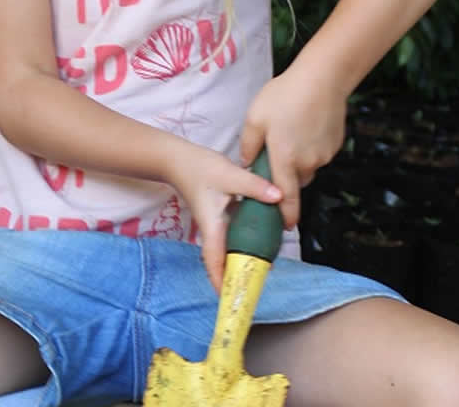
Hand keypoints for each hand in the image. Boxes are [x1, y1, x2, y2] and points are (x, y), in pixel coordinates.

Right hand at [165, 144, 282, 293]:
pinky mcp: (220, 216)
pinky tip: (260, 241)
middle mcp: (213, 230)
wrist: (179, 159)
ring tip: (262, 269)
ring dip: (241, 261)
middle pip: (222, 262)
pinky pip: (233, 236)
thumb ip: (254, 186)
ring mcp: (216, 224)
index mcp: (213, 227)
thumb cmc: (199, 169)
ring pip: (228, 250)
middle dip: (236, 277)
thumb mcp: (229, 175)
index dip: (221, 281)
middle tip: (255, 288)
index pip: (214, 261)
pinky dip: (244, 244)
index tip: (230, 298)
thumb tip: (279, 197)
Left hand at [238, 64, 347, 229]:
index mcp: (285, 160)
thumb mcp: (255, 119)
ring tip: (291, 131)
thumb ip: (248, 146)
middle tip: (277, 150)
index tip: (285, 228)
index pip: (285, 198)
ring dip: (298, 159)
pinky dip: (311, 147)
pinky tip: (305, 125)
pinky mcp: (335, 145)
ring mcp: (324, 155)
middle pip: (295, 181)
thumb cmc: (285, 96)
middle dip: (285, 174)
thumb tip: (248, 164)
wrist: (323, 78)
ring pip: (308, 167)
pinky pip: (319, 154)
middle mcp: (307, 163)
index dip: (285, 216)